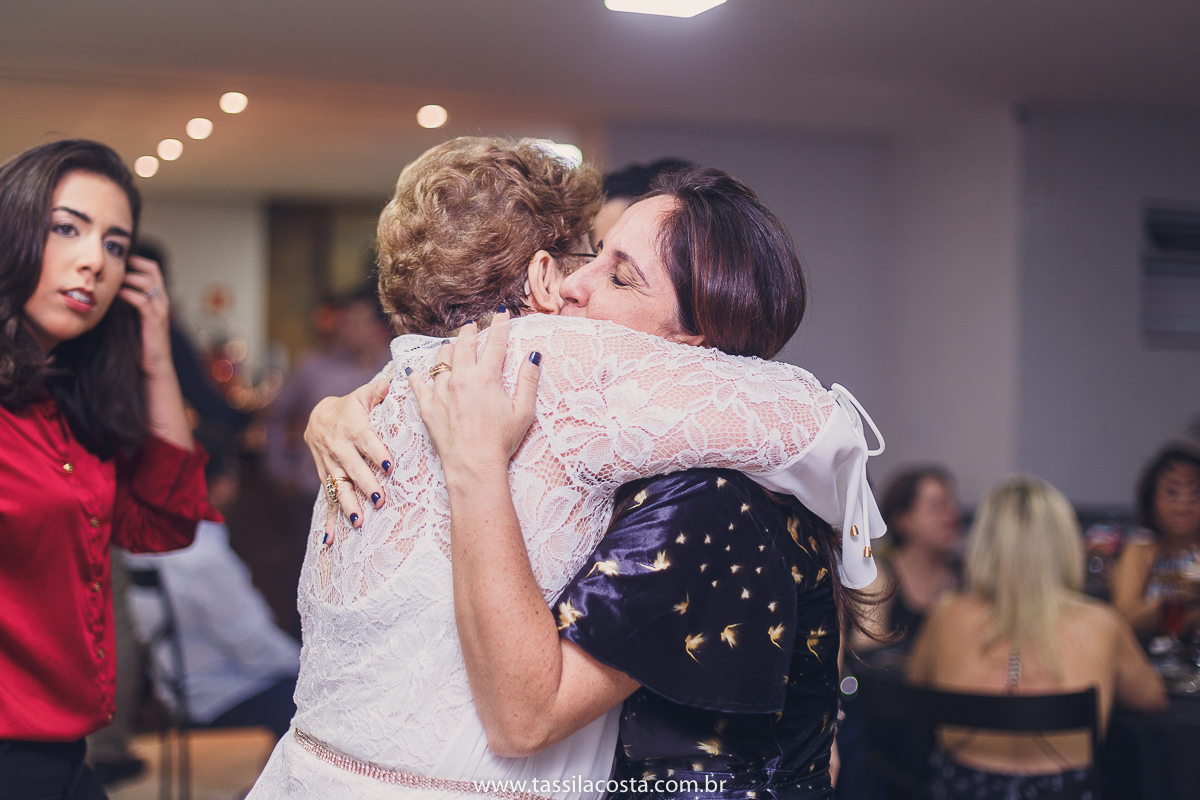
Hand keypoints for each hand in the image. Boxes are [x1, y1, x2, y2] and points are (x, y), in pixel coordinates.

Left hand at [118, 255, 171, 376]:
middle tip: (113, 264)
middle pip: (152, 269)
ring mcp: (160, 309)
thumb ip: (126, 304)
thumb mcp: (133, 319)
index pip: (151, 269)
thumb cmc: (140, 344)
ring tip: (112, 278)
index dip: (135, 261)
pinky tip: (116, 294)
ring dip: (128, 277)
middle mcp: (161, 300)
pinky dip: (128, 293)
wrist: (154, 367)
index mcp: (157, 298)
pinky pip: (142, 300)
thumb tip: (105, 292)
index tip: (116, 260)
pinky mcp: (154, 320)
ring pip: (148, 281)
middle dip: (133, 263)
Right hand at [305, 379, 392, 541]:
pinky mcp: (324, 477)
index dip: (377, 453)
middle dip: (365, 485)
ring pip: (338, 487)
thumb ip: (379, 390)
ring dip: (347, 505)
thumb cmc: (351, 407)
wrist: (317, 416)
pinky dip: (328, 521)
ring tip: (358, 521)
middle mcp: (338, 448)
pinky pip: (326, 500)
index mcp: (352, 428)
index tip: (390, 466)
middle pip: (353, 468)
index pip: (367, 442)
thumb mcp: (362, 395)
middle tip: (380, 500)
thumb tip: (395, 378)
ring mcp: (329, 465)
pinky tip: (329, 540)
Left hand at [408, 308, 540, 485]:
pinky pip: (417, 384)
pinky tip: (411, 368)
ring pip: (441, 359)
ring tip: (450, 344)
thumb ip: (528, 380)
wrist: (473, 465)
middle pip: (464, 345)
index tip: (503, 313)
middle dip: (470, 331)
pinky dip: (414, 374)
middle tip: (473, 324)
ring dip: (447, 348)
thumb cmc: (501, 441)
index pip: (495, 343)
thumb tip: (534, 356)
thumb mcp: (523, 411)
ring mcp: (441, 392)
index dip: (500, 325)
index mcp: (486, 378)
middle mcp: (461, 379)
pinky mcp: (427, 407)